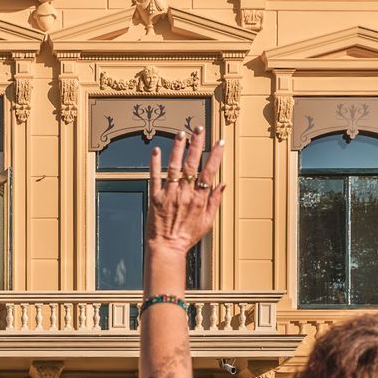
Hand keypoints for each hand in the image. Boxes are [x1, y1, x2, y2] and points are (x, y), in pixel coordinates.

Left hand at [145, 123, 223, 257]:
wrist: (167, 249)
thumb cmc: (187, 237)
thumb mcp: (207, 222)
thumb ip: (215, 201)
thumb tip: (222, 184)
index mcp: (200, 199)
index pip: (210, 172)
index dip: (215, 155)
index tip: (220, 142)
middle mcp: (185, 194)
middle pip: (193, 164)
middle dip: (197, 144)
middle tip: (199, 128)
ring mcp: (170, 195)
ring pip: (174, 167)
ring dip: (178, 149)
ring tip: (181, 133)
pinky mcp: (155, 198)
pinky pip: (155, 177)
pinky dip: (155, 164)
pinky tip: (157, 150)